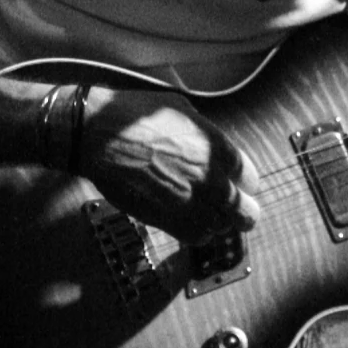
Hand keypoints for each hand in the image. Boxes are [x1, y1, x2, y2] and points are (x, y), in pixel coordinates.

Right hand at [79, 88, 259, 241]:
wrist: (98, 135)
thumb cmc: (135, 116)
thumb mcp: (181, 110)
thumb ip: (204, 133)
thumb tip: (211, 142)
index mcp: (218, 148)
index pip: (249, 178)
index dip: (242, 183)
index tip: (236, 184)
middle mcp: (210, 179)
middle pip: (245, 212)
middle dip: (242, 211)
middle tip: (237, 211)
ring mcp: (189, 203)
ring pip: (222, 228)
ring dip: (218, 222)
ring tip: (209, 215)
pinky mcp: (166, 219)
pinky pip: (196, 237)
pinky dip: (198, 233)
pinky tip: (191, 222)